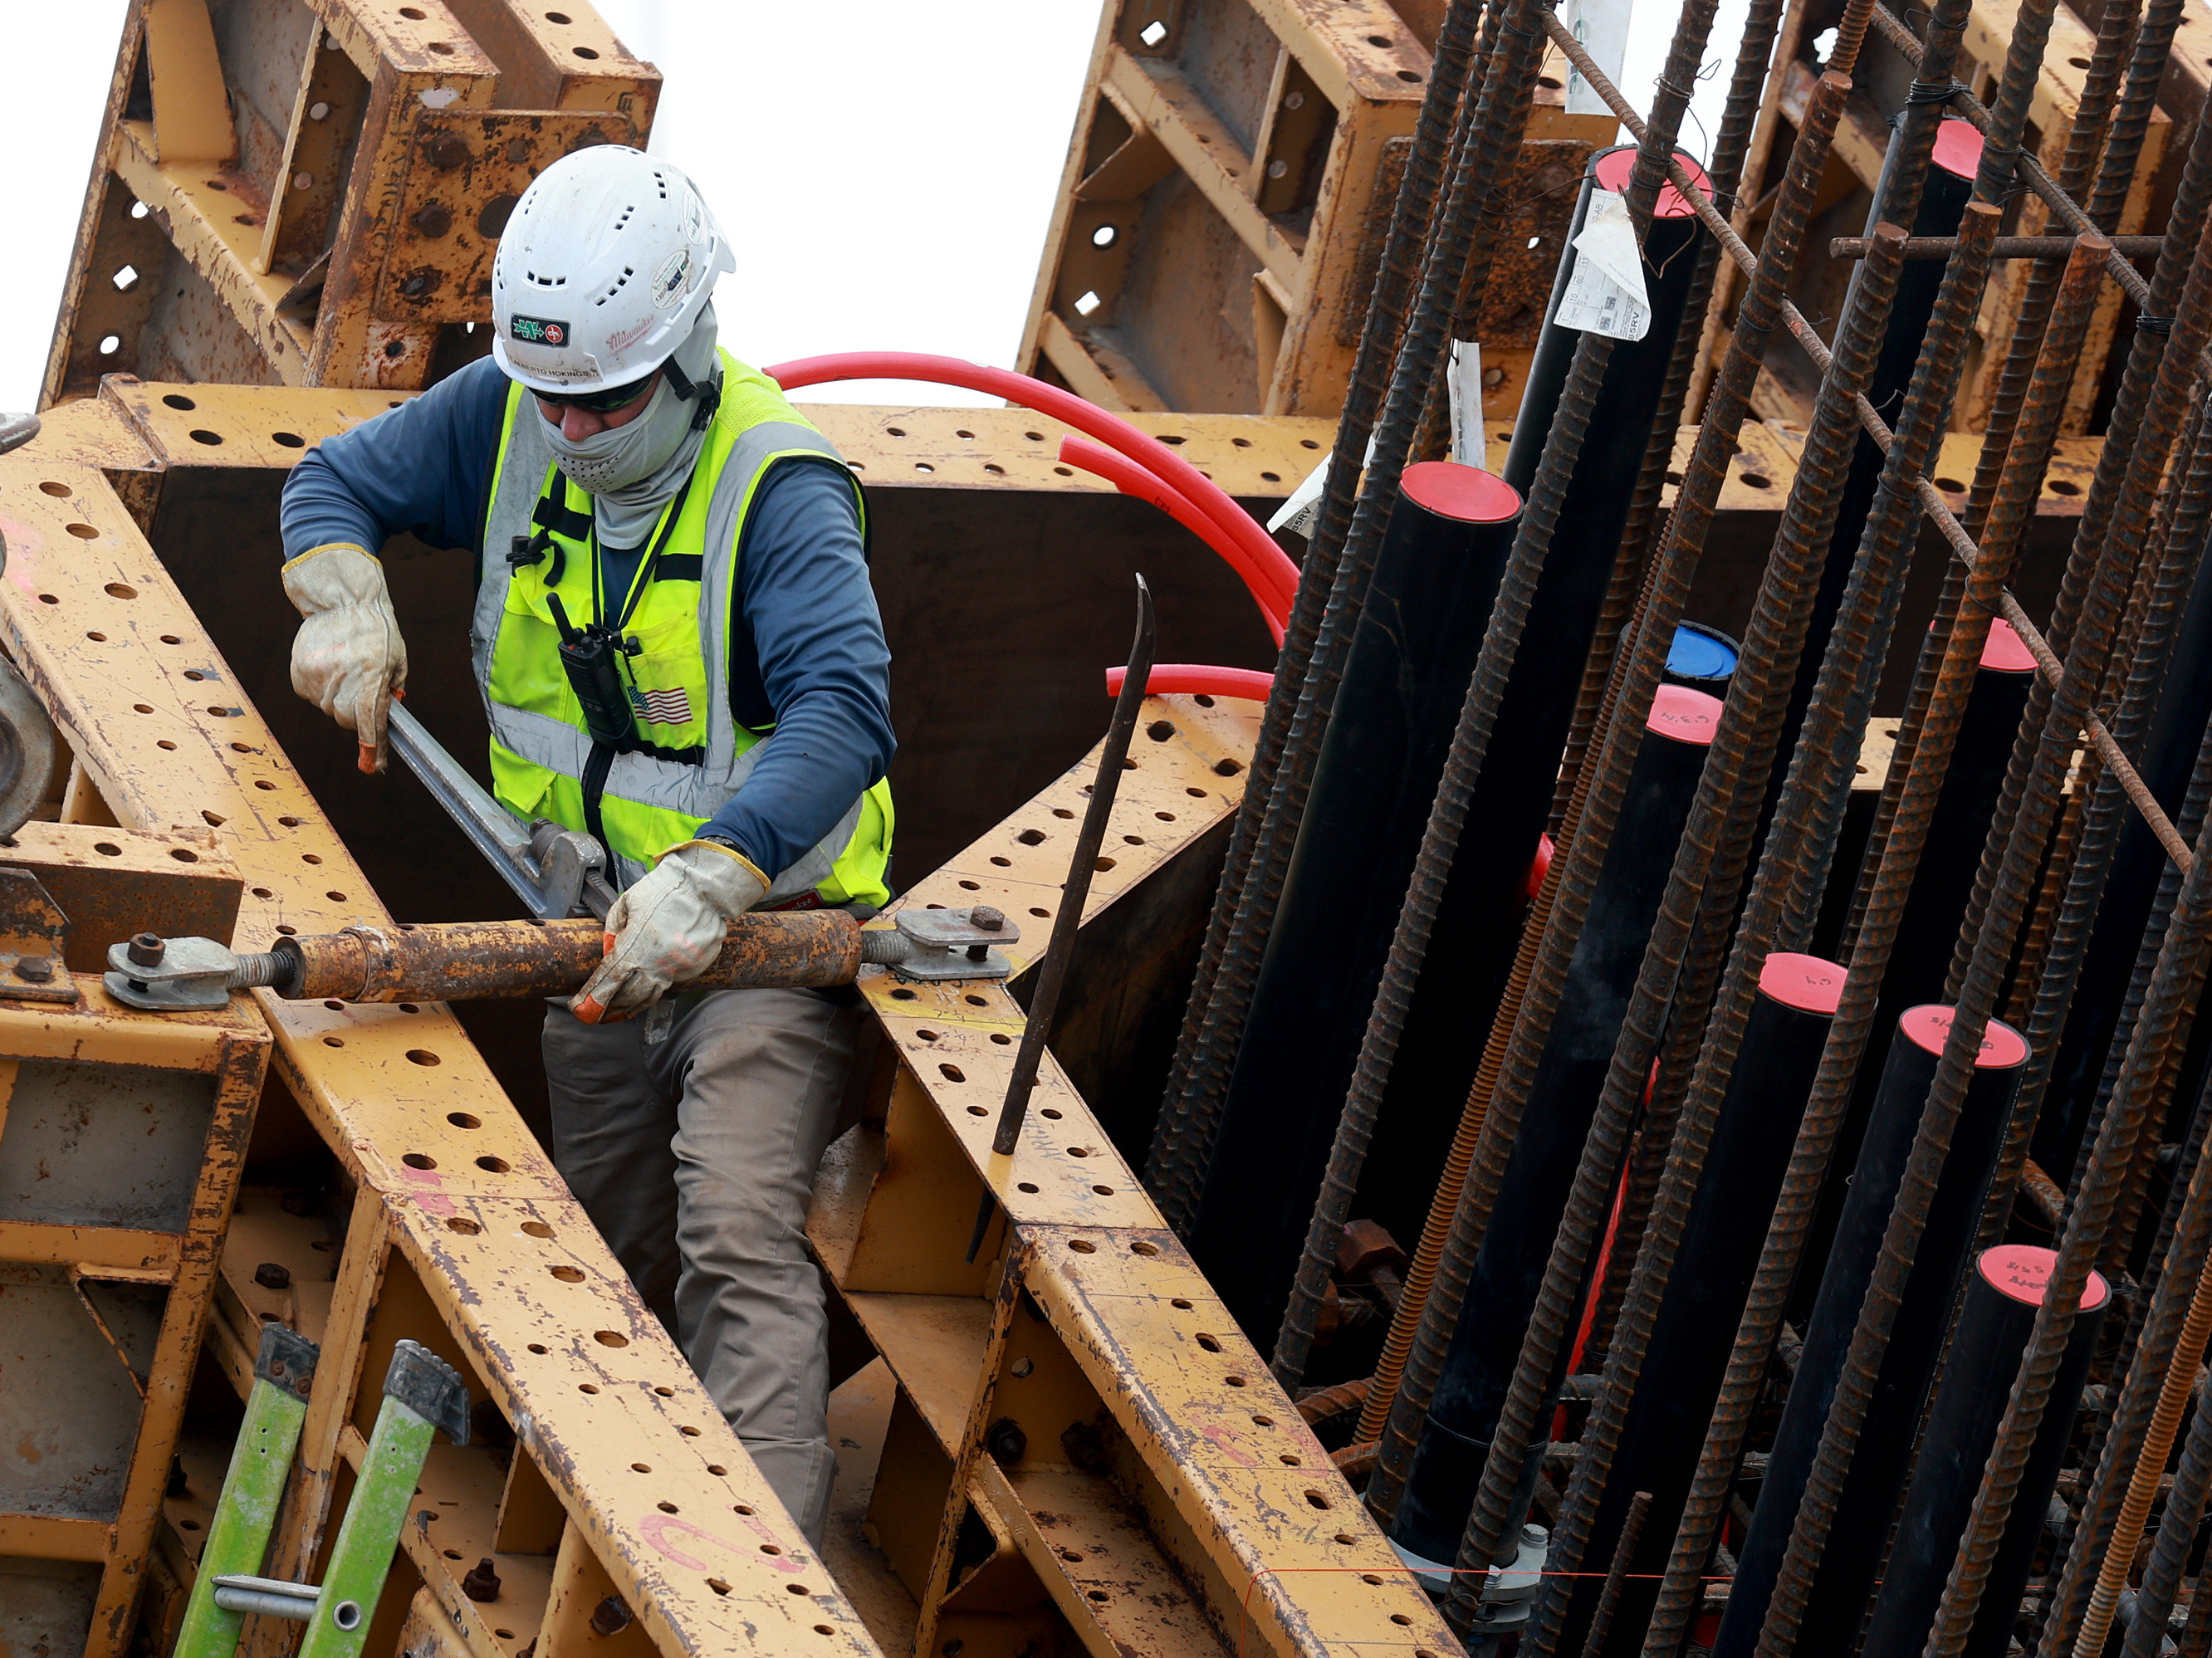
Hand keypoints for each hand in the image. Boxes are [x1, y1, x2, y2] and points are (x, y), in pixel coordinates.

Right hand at [283, 543, 406, 772]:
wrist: (341, 603)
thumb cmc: (377, 632)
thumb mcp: (397, 660)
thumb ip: (392, 691)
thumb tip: (386, 721)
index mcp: (372, 676)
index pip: (370, 721)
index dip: (373, 746)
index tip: (375, 766)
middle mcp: (342, 678)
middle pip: (345, 720)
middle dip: (355, 717)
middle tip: (361, 694)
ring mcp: (317, 677)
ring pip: (328, 709)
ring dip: (338, 699)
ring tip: (346, 671)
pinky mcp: (300, 674)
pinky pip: (312, 696)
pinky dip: (322, 690)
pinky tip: (330, 669)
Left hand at [571, 840, 769, 1022]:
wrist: (704, 887)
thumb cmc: (664, 889)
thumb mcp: (626, 903)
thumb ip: (613, 930)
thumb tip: (608, 950)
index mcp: (634, 946)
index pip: (607, 981)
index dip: (591, 998)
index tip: (579, 1008)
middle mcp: (655, 963)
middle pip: (627, 995)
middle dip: (610, 1004)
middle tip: (599, 1010)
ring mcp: (676, 968)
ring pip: (650, 996)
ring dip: (632, 1004)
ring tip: (620, 1010)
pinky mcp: (693, 968)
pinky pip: (671, 982)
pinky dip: (657, 986)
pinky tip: (648, 987)